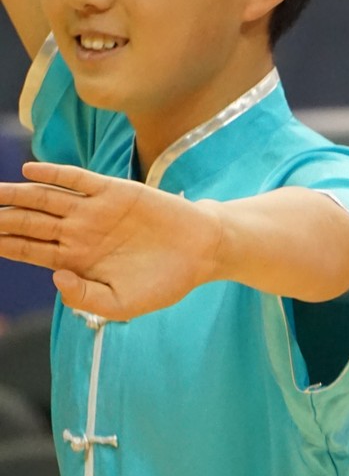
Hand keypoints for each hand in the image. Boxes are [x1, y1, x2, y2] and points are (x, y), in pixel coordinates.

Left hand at [0, 161, 220, 320]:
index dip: (2, 245)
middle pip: (28, 222)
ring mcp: (93, 210)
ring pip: (45, 198)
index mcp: (75, 260)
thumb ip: (85, 297)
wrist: (201, 253)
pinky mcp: (113, 191)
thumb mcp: (122, 304)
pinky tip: (30, 171)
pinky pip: (77, 179)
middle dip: (1, 218)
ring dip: (17, 194)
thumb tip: (55, 276)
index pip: (27, 250)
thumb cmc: (163, 283)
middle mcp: (78, 232)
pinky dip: (54, 174)